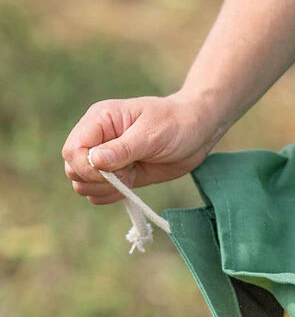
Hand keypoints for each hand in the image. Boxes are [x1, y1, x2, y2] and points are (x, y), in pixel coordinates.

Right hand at [62, 91, 221, 203]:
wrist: (198, 131)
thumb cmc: (176, 123)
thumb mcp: (151, 134)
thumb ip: (123, 149)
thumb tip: (96, 162)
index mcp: (99, 121)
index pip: (73, 150)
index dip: (87, 167)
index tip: (112, 172)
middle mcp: (98, 139)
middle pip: (74, 169)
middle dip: (97, 180)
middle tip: (127, 173)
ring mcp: (107, 159)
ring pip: (84, 183)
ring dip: (105, 189)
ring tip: (131, 176)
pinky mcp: (119, 175)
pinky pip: (100, 192)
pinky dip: (112, 195)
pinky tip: (132, 184)